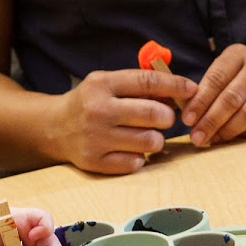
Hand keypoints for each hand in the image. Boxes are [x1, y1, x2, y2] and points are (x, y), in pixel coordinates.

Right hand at [47, 68, 197, 174]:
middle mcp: (98, 110)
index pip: (148, 82)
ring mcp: (96, 138)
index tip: (191, 90)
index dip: (175, 85)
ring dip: (156, 139)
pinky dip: (140, 157)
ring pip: (150, 141)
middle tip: (164, 118)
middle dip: (167, 117)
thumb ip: (139, 85)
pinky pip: (136, 163)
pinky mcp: (95, 162)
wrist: (53, 128)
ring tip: (147, 135)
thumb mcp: (108, 83)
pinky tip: (130, 149)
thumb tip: (178, 91)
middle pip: (153, 114)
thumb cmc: (90, 102)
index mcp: (102, 84)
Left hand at [181, 44, 245, 146]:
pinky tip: (234, 138)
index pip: (216, 78)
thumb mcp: (224, 71)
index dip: (200, 101)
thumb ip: (207, 88)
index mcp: (237, 55)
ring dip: (228, 130)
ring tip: (212, 139)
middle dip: (211, 120)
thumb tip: (188, 115)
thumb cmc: (240, 77)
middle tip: (197, 136)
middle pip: (232, 97)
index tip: (187, 120)